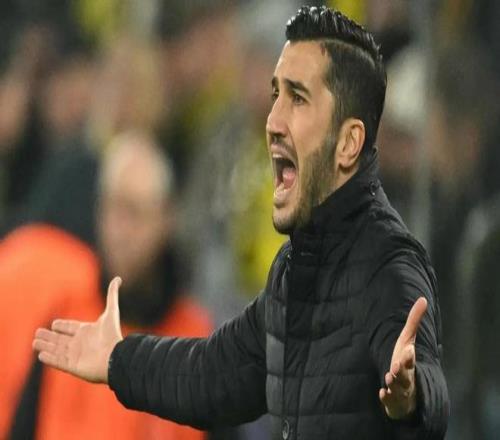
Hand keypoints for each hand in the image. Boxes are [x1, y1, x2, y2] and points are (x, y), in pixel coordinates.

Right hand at [32, 277, 122, 383]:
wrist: (115, 356)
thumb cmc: (113, 335)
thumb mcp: (111, 312)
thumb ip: (112, 295)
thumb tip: (118, 278)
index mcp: (88, 331)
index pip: (71, 327)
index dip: (63, 326)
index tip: (54, 324)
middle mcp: (81, 343)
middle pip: (61, 339)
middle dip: (49, 337)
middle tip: (37, 333)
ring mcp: (77, 356)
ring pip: (57, 350)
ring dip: (46, 346)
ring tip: (34, 343)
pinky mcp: (73, 367)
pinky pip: (58, 362)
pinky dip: (49, 359)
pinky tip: (40, 355)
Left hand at [379, 297, 426, 419]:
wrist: (407, 392)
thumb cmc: (405, 362)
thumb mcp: (408, 341)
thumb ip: (414, 321)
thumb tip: (423, 299)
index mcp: (408, 362)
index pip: (409, 358)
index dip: (408, 355)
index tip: (408, 350)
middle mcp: (406, 376)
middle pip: (405, 375)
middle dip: (401, 371)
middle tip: (395, 367)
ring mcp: (399, 389)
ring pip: (398, 388)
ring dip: (393, 383)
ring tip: (388, 378)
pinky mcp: (392, 399)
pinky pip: (389, 399)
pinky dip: (386, 397)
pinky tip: (382, 393)